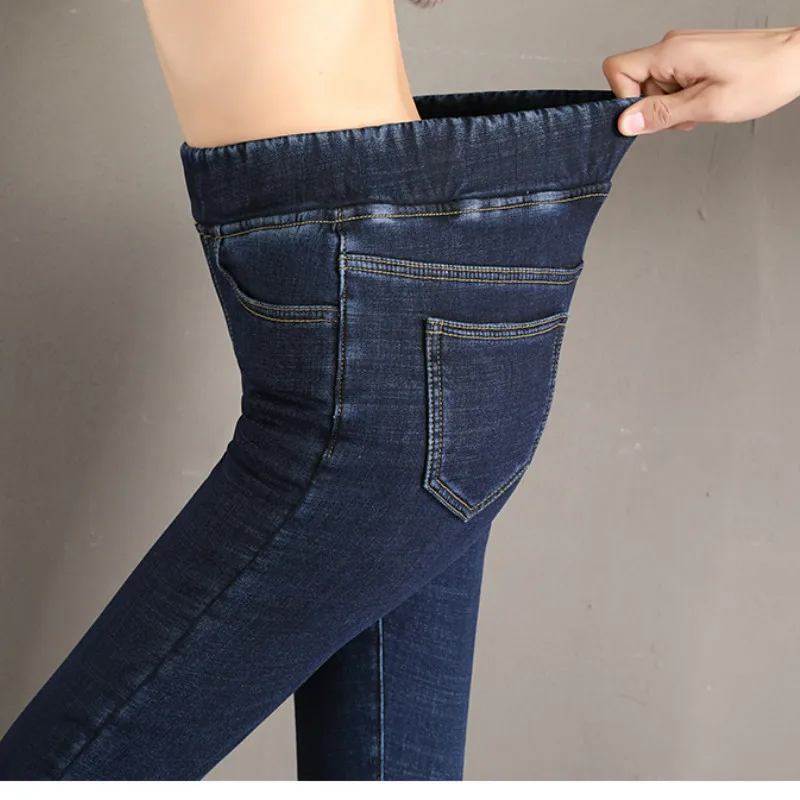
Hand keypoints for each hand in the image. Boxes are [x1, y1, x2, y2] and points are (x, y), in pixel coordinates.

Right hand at [603, 27, 799, 135]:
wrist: (797, 60)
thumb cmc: (763, 76)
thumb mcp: (706, 105)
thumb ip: (661, 115)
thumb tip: (624, 123)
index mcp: (671, 52)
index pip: (618, 69)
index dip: (623, 98)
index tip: (649, 115)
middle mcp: (673, 46)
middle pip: (637, 84)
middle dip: (657, 107)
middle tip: (689, 112)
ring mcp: (684, 50)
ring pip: (655, 87)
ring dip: (673, 105)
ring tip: (704, 104)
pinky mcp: (694, 56)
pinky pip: (672, 82)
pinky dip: (684, 97)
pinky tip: (707, 97)